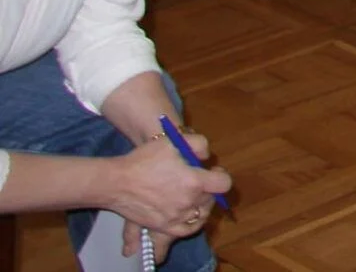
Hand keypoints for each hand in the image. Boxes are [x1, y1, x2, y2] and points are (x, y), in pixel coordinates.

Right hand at [112, 133, 228, 247]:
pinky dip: (193, 223)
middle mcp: (188, 202)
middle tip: (198, 181)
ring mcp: (176, 217)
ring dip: (201, 204)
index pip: (223, 184)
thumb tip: (206, 157)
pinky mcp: (164, 227)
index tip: (211, 172)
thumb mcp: (175, 142)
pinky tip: (190, 215)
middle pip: (211, 198)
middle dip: (208, 188)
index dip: (220, 176)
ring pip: (201, 214)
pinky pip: (187, 229)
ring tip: (193, 196)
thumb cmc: (145, 160)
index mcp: (194, 181)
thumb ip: (199, 145)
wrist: (117, 182)